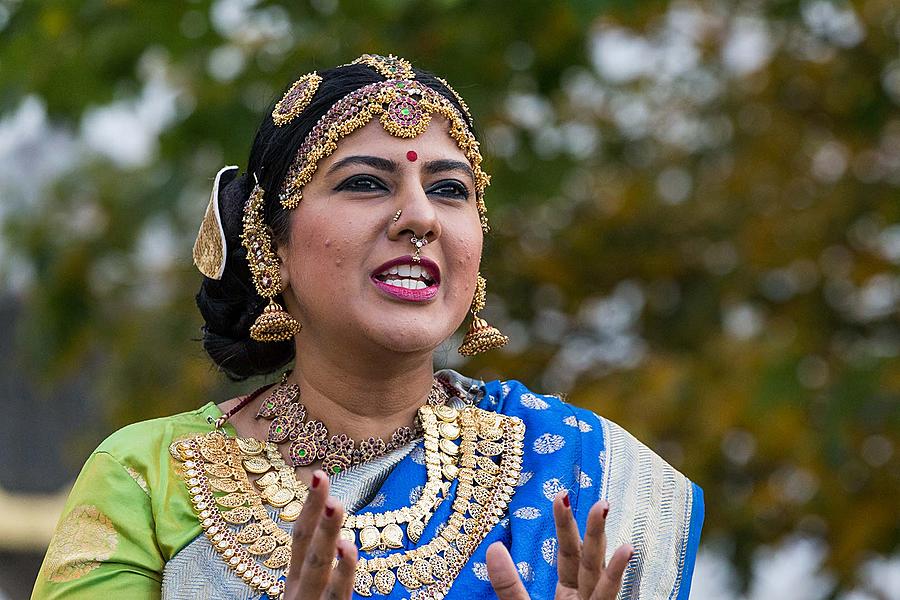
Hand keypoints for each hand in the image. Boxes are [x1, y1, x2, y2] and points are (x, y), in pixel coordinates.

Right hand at [284, 470, 357, 599]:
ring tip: (333, 504)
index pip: (302, 537)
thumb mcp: (308, 597)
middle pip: (307, 545)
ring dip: (326, 533)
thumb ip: (318, 575)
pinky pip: (338, 595)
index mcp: (298, 581)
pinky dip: (342, 574)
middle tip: (321, 477)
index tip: (319, 474)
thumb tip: (338, 543)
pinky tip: (349, 550)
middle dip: (314, 509)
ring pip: (318, 566)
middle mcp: (301, 590)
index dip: (310, 506)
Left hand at [486, 493, 632, 599]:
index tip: (560, 494)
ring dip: (607, 549)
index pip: (571, 555)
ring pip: (601, 579)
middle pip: (589, 561)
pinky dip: (613, 576)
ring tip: (608, 516)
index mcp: (569, 597)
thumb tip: (493, 547)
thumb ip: (509, 585)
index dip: (566, 525)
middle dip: (593, 531)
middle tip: (598, 499)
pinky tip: (624, 552)